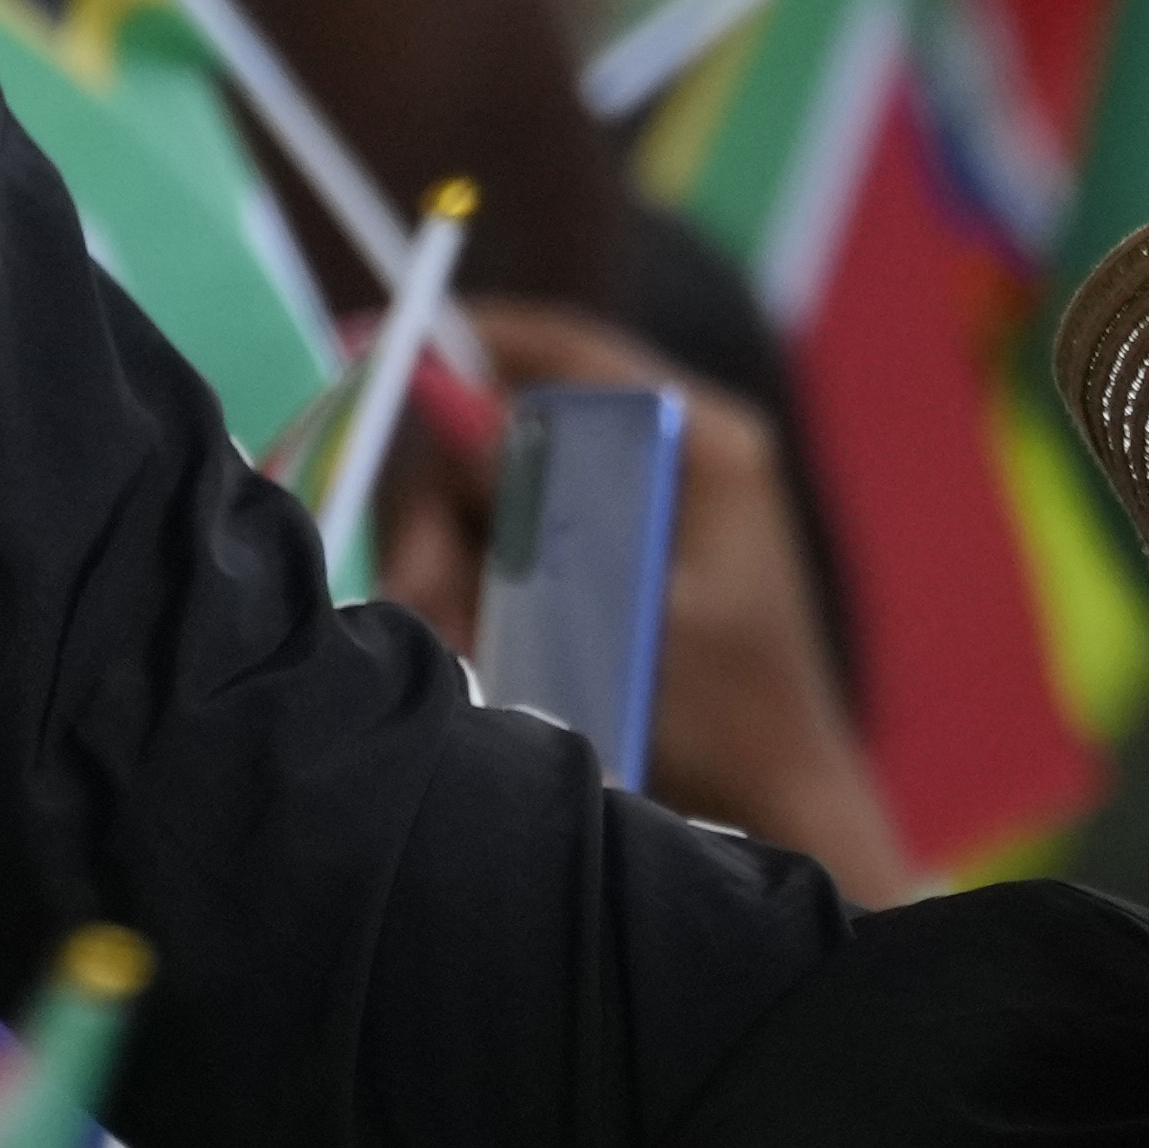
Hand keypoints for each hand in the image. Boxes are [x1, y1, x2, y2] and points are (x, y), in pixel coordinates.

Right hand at [420, 307, 922, 899]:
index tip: (367, 352)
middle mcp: (672, 450)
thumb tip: (448, 411)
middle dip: (442, 499)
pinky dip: (480, 582)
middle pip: (512, 424)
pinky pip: (520, 541)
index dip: (460, 338)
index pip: (561, 347)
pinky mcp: (616, 557)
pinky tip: (467, 642)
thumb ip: (531, 513)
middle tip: (411, 590)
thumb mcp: (617, 610)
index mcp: (698, 438)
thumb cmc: (723, 720)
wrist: (781, 809)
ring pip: (502, 489)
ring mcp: (643, 503)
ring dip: (450, 554)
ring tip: (442, 636)